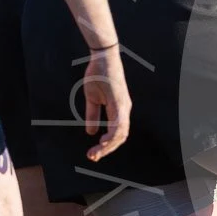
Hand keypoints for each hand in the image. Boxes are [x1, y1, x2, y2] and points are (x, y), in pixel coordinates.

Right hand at [82, 46, 130, 161]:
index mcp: (119, 110)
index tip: (93, 154)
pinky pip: (119, 122)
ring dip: (108, 146)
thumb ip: (93, 114)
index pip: (116, 133)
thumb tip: (92, 132)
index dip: (106, 145)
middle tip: (92, 158)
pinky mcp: (120, 102)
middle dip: (106, 150)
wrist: (102, 57)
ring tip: (95, 154)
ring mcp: (123, 106)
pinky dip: (112, 134)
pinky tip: (104, 141)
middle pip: (120, 136)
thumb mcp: (92, 98)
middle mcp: (124, 110)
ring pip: (120, 133)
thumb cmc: (98, 75)